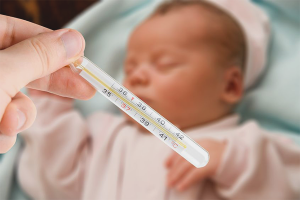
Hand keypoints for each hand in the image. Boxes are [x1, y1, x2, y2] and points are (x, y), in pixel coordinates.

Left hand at [0, 15, 95, 152]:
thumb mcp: (2, 74)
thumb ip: (38, 57)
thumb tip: (74, 39)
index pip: (17, 31)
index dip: (51, 42)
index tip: (80, 56)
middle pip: (24, 66)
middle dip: (51, 83)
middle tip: (87, 91)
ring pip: (16, 99)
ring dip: (20, 117)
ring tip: (7, 123)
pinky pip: (5, 122)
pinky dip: (5, 132)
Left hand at [165, 138, 226, 190]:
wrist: (243, 160)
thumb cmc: (225, 158)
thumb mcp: (210, 150)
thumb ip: (197, 152)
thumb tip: (182, 163)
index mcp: (201, 142)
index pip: (183, 147)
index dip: (173, 156)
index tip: (166, 164)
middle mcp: (202, 147)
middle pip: (183, 158)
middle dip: (173, 169)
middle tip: (167, 179)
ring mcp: (207, 155)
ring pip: (186, 166)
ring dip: (176, 176)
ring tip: (170, 184)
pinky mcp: (211, 165)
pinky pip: (195, 174)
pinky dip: (186, 181)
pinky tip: (181, 187)